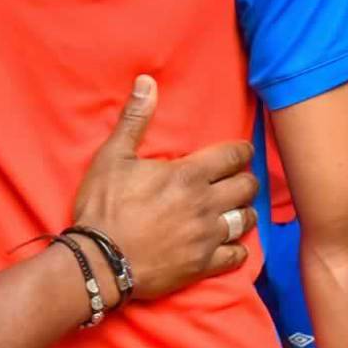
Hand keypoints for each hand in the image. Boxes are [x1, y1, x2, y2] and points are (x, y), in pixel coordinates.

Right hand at [72, 75, 258, 300]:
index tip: (241, 151)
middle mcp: (205, 204)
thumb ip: (135, 119)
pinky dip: (237, 249)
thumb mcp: (113, 156)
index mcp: (188, 175)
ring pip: (244, 220)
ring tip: (238, 208)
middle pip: (245, 187)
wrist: (101, 260)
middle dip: (246, 179)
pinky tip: (232, 245)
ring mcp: (207, 237)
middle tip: (239, 178)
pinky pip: (235, 256)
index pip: (232, 156)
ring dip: (244, 211)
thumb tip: (146, 81)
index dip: (241, 151)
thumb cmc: (104, 205)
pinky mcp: (203, 265)